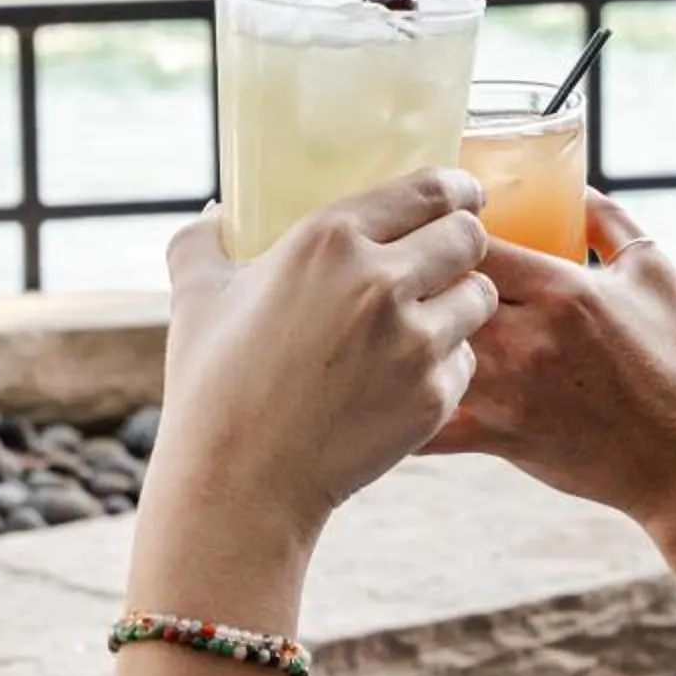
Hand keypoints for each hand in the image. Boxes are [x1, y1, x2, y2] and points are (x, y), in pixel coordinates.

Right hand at [149, 170, 496, 566]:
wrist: (239, 485)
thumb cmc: (212, 386)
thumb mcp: (195, 297)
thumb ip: (202, 241)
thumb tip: (215, 213)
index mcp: (329, 239)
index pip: (430, 190)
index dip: (458, 189)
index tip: (464, 195)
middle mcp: (381, 282)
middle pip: (470, 238)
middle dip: (466, 243)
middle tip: (453, 257)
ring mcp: (414, 342)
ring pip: (479, 298)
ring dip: (462, 302)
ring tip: (430, 317)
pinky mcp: (434, 396)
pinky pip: (466, 360)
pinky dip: (446, 364)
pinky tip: (407, 375)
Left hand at [424, 192, 675, 543]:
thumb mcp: (653, 272)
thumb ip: (608, 220)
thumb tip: (571, 186)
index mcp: (565, 290)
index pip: (475, 244)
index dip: (445, 233)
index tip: (439, 235)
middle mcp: (531, 338)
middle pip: (438, 292)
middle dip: (418, 283)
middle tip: (407, 279)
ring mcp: (512, 392)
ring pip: (426, 350)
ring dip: (408, 337)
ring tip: (399, 326)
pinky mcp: (503, 438)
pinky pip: (433, 424)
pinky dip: (408, 408)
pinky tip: (394, 393)